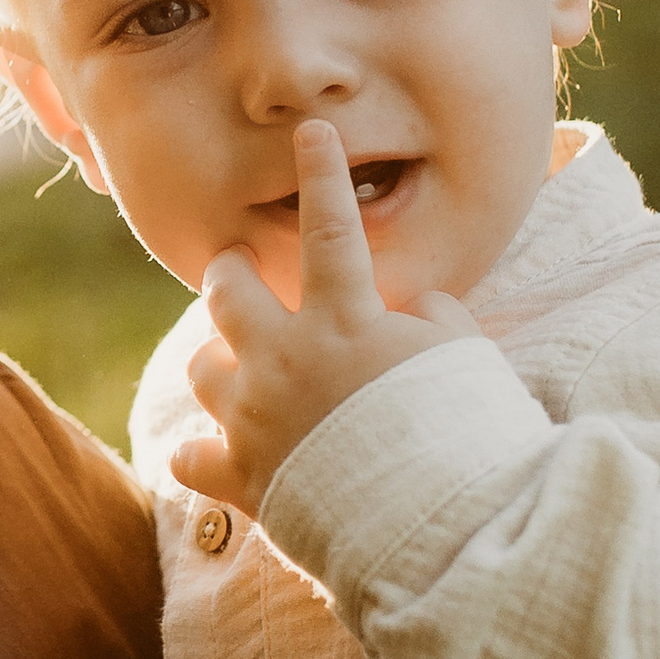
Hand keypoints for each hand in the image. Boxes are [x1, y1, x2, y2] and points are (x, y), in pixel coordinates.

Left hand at [171, 120, 481, 515]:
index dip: (323, 175)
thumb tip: (408, 307)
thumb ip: (431, 319)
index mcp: (346, 322)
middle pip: (227, 291)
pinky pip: (192, 459)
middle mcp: (287, 360)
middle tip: (234, 269)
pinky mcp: (243, 478)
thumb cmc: (467, 436)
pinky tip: (207, 458)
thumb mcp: (466, 360)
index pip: (332, 228)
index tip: (311, 133)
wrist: (436, 526)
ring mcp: (257, 419)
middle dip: (228, 272)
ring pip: (202, 365)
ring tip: (231, 364)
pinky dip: (200, 458)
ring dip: (216, 359)